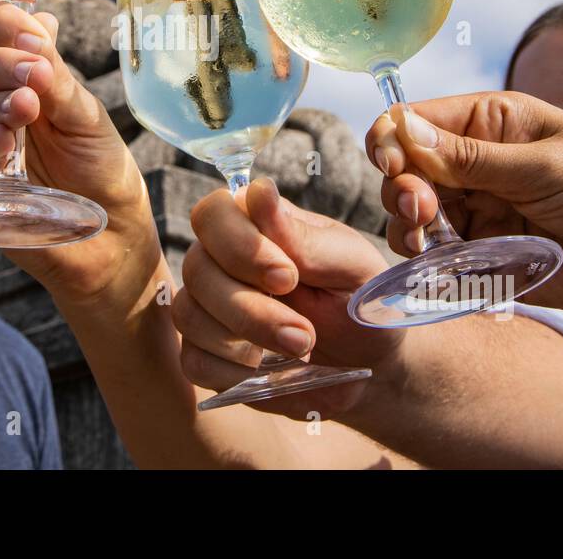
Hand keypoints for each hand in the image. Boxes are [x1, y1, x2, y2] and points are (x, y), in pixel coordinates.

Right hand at [0, 2, 157, 304]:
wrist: (112, 234)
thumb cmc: (100, 168)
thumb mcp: (85, 114)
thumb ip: (56, 74)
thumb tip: (38, 20)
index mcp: (15, 77)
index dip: (2, 27)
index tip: (35, 38)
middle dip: (2, 66)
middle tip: (35, 73)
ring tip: (27, 106)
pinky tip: (4, 143)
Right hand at [172, 178, 396, 419]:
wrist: (373, 365)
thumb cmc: (363, 303)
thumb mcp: (351, 267)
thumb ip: (304, 238)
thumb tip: (260, 190)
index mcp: (257, 225)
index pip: (213, 213)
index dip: (239, 245)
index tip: (289, 277)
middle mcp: (224, 261)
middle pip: (196, 267)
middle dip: (249, 306)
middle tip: (305, 332)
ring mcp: (210, 308)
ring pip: (189, 314)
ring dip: (245, 338)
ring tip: (299, 349)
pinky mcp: (208, 353)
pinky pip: (193, 360)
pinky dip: (230, 372)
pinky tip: (267, 370)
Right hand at [366, 91, 562, 325]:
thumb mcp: (544, 167)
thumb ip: (469, 158)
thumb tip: (401, 130)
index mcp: (493, 123)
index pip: (414, 121)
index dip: (392, 142)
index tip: (393, 168)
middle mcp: (479, 164)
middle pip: (405, 170)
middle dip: (401, 189)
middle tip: (424, 212)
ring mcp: (483, 212)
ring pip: (414, 217)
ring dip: (408, 228)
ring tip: (429, 242)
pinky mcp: (490, 257)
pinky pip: (440, 259)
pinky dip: (428, 264)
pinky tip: (438, 268)